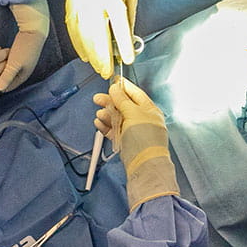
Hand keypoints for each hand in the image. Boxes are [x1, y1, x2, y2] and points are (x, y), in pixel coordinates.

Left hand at [0, 0, 49, 91]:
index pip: (8, 87)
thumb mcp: (14, 64)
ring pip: (8, 73)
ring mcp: (23, 65)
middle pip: (8, 80)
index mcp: (23, 76)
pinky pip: (9, 66)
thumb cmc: (24, 48)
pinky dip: (2, 66)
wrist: (33, 31)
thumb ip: (7, 76)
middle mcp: (24, 72)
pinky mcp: (20, 57)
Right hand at [0, 46, 9, 98]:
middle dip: (9, 61)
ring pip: (6, 78)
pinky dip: (3, 83)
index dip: (8, 52)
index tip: (9, 51)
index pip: (4, 55)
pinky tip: (2, 79)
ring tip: (7, 69)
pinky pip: (0, 88)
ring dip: (7, 73)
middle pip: (7, 66)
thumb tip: (0, 49)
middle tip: (10, 59)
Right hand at [61, 0, 137, 79]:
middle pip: (96, 32)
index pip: (118, 21)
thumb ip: (130, 16)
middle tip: (108, 73)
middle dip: (102, 56)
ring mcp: (78, 5)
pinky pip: (73, 32)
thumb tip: (130, 40)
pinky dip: (79, 46)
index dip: (123, 42)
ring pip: (82, 35)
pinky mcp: (69, 8)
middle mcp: (93, 1)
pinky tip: (86, 57)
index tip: (128, 60)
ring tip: (99, 69)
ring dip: (91, 54)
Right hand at [93, 78, 176, 210]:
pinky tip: (99, 124)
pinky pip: (114, 130)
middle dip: (111, 102)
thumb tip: (115, 88)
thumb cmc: (144, 139)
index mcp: (150, 110)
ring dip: (107, 115)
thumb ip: (123, 101)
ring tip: (99, 114)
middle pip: (124, 106)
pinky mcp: (126, 141)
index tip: (113, 81)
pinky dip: (106, 126)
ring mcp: (134, 131)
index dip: (124, 87)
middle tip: (97, 99)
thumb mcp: (134, 114)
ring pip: (118, 118)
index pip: (136, 94)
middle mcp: (143, 119)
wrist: (144, 165)